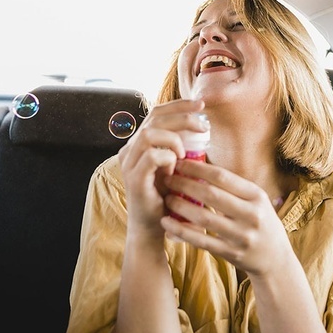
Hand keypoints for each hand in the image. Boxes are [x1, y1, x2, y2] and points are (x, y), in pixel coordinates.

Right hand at [116, 98, 206, 236]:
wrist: (153, 227)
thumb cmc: (166, 197)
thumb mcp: (174, 165)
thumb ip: (179, 146)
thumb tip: (199, 125)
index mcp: (138, 143)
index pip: (156, 113)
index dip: (178, 105)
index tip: (201, 105)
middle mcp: (129, 150)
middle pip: (154, 119)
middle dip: (182, 116)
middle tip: (203, 125)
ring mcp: (129, 164)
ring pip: (149, 134)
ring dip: (173, 140)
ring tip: (185, 154)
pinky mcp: (134, 179)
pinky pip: (152, 157)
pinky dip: (168, 158)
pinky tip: (175, 169)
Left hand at [160, 159, 291, 277]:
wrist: (276, 259)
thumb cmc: (261, 222)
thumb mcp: (256, 200)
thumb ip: (234, 187)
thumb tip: (200, 166)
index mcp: (256, 195)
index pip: (222, 176)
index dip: (198, 168)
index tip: (180, 163)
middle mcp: (251, 214)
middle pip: (211, 195)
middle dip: (185, 185)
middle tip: (167, 179)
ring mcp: (242, 236)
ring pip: (204, 218)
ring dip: (180, 206)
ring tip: (167, 199)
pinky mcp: (231, 253)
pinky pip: (201, 240)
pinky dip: (181, 231)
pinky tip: (167, 223)